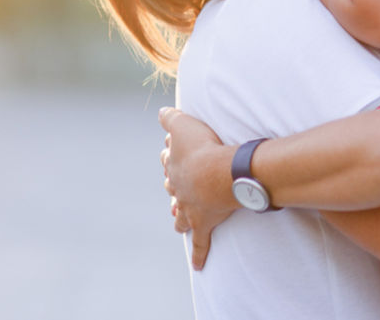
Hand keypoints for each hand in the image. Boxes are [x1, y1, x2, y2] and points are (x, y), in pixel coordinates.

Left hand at [159, 107, 234, 269]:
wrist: (219, 174)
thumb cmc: (203, 148)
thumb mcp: (184, 124)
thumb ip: (170, 117)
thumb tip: (160, 112)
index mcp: (174, 167)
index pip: (169, 160)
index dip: (171, 156)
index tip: (172, 154)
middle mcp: (179, 189)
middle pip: (173, 188)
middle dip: (174, 187)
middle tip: (175, 187)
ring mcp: (190, 208)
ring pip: (180, 215)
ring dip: (180, 217)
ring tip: (179, 220)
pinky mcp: (204, 224)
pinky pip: (200, 243)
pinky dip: (198, 255)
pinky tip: (198, 266)